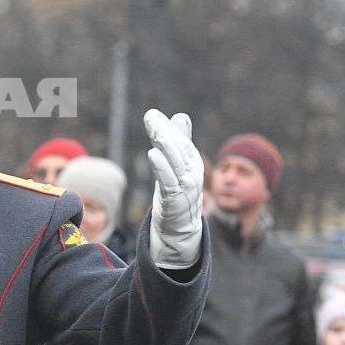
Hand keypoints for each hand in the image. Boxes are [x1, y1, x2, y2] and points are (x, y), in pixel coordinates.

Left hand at [144, 109, 204, 270]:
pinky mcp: (176, 201)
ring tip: (157, 131)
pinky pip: (169, 182)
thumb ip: (180, 142)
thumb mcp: (177, 167)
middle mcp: (193, 173)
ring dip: (167, 146)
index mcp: (193, 163)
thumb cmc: (177, 194)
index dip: (167, 128)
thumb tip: (180, 116)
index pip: (180, 142)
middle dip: (164, 132)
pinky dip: (162, 168)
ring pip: (176, 164)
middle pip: (178, 150)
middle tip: (151, 117)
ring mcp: (186, 187)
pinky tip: (152, 154)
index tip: (152, 115)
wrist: (181, 229)